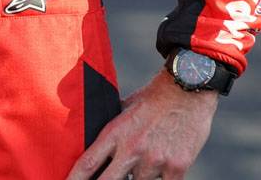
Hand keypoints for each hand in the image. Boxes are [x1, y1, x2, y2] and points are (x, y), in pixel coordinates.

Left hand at [66, 70, 217, 179]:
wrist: (186, 90)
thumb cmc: (152, 99)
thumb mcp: (123, 108)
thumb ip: (110, 128)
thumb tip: (92, 138)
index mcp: (115, 133)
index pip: (88, 162)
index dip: (74, 178)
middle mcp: (132, 149)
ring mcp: (155, 160)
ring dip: (136, 179)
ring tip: (139, 164)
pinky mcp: (177, 168)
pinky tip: (156, 171)